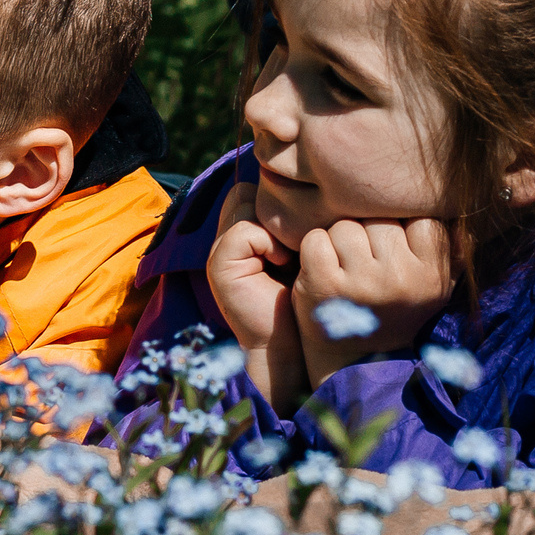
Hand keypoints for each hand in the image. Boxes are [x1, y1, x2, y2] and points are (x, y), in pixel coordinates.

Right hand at [205, 183, 307, 412]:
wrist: (288, 344)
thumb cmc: (305, 300)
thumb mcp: (302, 255)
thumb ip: (295, 226)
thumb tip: (315, 193)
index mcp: (244, 233)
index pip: (253, 190)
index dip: (278, 201)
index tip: (304, 225)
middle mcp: (226, 237)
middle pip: (247, 192)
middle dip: (276, 209)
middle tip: (298, 236)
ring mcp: (218, 250)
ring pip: (244, 204)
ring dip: (274, 224)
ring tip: (290, 251)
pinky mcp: (219, 264)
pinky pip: (245, 231)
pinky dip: (268, 243)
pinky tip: (282, 263)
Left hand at [293, 216, 454, 384]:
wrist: (354, 360)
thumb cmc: (393, 310)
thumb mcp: (432, 288)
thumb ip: (450, 253)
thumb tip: (464, 219)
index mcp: (432, 278)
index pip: (421, 220)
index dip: (403, 230)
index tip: (396, 254)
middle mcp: (400, 281)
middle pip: (379, 220)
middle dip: (369, 235)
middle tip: (366, 265)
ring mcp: (361, 284)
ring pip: (345, 226)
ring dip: (339, 242)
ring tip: (346, 268)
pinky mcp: (324, 285)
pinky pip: (315, 238)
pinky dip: (314, 249)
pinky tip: (323, 271)